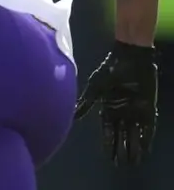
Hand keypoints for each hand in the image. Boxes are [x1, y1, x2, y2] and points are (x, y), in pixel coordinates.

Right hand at [75, 41, 157, 164]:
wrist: (129, 58)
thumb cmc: (110, 70)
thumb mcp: (95, 87)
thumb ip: (86, 103)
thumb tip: (72, 116)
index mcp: (108, 107)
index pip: (107, 130)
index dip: (108, 143)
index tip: (109, 157)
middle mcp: (121, 112)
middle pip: (121, 135)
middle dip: (121, 149)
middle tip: (121, 164)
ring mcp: (135, 110)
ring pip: (134, 133)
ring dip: (134, 147)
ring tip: (134, 161)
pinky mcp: (148, 107)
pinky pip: (148, 126)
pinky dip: (147, 137)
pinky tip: (147, 148)